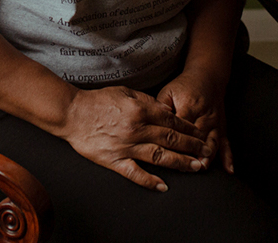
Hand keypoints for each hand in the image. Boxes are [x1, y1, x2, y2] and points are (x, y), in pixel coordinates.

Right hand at [61, 85, 210, 190]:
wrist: (72, 113)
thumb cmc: (98, 101)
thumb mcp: (125, 92)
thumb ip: (147, 101)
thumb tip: (166, 110)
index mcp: (140, 109)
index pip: (172, 120)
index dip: (189, 128)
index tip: (200, 134)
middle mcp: (136, 128)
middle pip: (170, 138)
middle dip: (191, 146)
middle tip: (206, 152)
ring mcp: (126, 146)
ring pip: (159, 156)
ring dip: (180, 162)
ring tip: (195, 167)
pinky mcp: (114, 160)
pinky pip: (135, 173)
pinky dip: (150, 180)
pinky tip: (163, 186)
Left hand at [157, 71, 233, 174]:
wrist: (207, 76)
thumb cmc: (184, 86)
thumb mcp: (168, 92)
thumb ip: (160, 108)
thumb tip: (152, 123)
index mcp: (188, 106)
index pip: (180, 127)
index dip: (174, 141)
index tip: (167, 154)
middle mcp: (203, 116)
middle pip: (197, 137)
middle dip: (191, 152)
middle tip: (184, 167)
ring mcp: (214, 122)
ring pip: (212, 142)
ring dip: (207, 156)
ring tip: (201, 168)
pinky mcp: (222, 127)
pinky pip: (226, 143)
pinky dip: (228, 157)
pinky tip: (229, 170)